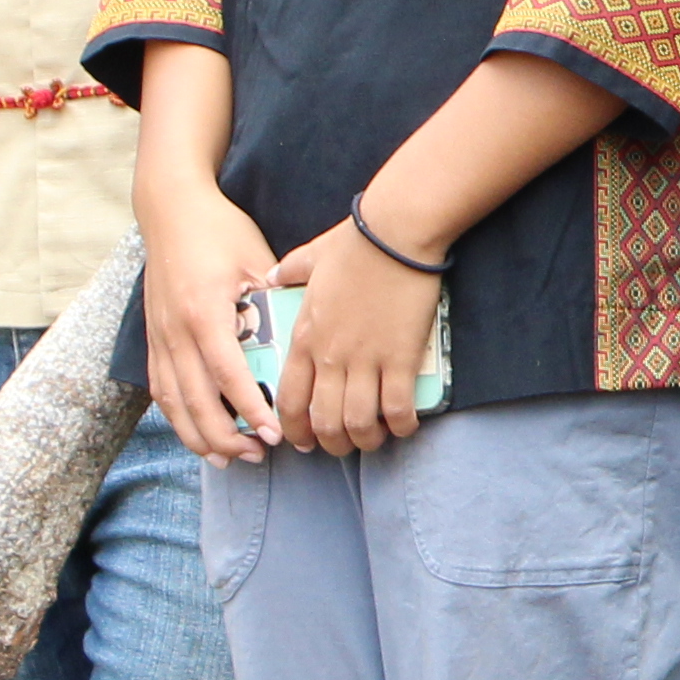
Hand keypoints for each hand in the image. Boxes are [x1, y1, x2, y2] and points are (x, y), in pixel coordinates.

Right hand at [135, 192, 282, 464]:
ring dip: (198, 435)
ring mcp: (158, 336)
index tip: (275, 433)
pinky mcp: (151, 338)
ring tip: (227, 457)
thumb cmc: (220, 231)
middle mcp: (175, 331)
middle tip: (258, 454)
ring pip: (173, 402)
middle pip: (196, 400)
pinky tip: (198, 433)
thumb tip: (303, 338)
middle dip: (226, 435)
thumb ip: (274, 301)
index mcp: (204, 312)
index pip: (228, 375)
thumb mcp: (256, 260)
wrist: (169, 209)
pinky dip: (177, 417)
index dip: (251, 409)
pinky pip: (160, 389)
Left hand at [269, 216, 443, 458]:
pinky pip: (397, 407)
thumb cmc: (356, 241)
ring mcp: (365, 358)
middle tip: (341, 446)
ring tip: (374, 440)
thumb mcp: (310, 256)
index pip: (288, 398)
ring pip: (357, 421)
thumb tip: (273, 276)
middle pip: (322, 419)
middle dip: (330, 443)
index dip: (293, 428)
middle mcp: (330, 355)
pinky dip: (401, 425)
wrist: (395, 233)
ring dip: (365, 439)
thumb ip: (289, 271)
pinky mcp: (400, 356)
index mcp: (305, 335)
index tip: (302, 440)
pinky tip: (406, 427)